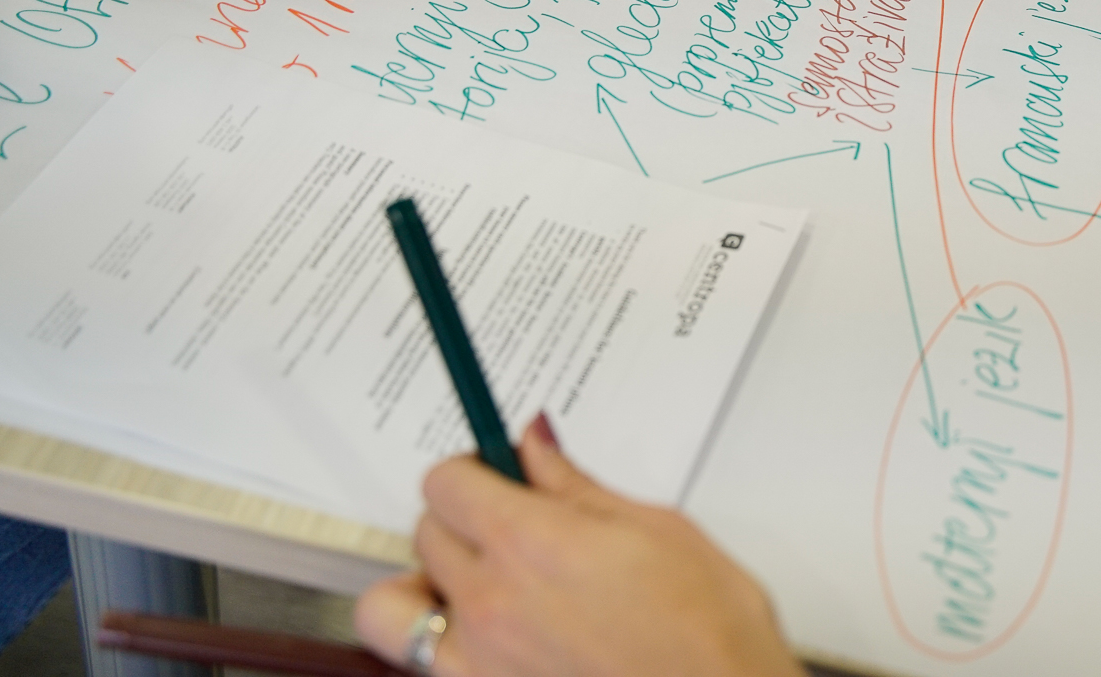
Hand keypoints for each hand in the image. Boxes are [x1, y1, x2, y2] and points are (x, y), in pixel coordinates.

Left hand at [356, 417, 804, 676]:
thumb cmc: (708, 631)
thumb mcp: (655, 529)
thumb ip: (576, 487)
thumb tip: (535, 445)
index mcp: (531, 543)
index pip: (446, 481)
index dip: (472, 468)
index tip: (495, 472)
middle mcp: (491, 603)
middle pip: (425, 532)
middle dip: (461, 517)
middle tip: (508, 523)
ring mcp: (479, 662)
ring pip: (392, 606)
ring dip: (422, 586)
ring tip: (471, 584)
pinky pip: (420, 662)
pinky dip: (433, 643)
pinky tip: (480, 636)